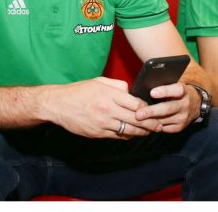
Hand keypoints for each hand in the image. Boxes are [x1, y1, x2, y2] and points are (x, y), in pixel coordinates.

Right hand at [47, 77, 162, 139]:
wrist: (58, 104)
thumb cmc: (79, 91)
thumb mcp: (100, 81)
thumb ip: (118, 86)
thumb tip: (131, 92)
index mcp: (109, 95)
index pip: (136, 104)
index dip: (147, 108)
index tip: (153, 109)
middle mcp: (107, 110)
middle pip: (136, 119)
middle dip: (150, 123)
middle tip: (159, 125)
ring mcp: (102, 123)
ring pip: (128, 130)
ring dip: (141, 132)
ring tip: (150, 132)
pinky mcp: (97, 133)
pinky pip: (117, 136)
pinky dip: (127, 136)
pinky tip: (133, 134)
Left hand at [134, 83, 199, 132]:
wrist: (196, 105)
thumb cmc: (179, 92)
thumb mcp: (176, 85)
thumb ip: (164, 85)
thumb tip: (145, 85)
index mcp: (184, 91)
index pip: (177, 90)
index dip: (165, 91)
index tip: (152, 92)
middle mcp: (185, 105)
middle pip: (168, 108)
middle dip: (152, 111)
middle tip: (138, 114)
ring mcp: (183, 117)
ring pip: (164, 120)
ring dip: (150, 121)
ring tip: (137, 120)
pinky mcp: (179, 127)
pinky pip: (164, 128)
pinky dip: (153, 126)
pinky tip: (144, 124)